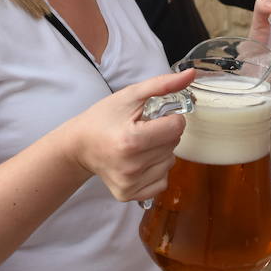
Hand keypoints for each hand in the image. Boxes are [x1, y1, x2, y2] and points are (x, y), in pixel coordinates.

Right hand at [62, 69, 194, 201]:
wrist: (79, 145)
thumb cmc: (103, 117)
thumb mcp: (130, 95)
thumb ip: (162, 85)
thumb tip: (191, 74)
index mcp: (132, 140)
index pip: (176, 127)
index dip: (169, 118)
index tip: (154, 117)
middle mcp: (132, 166)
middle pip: (174, 145)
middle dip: (164, 134)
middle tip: (143, 130)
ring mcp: (130, 184)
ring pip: (169, 163)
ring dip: (161, 152)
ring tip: (140, 145)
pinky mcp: (128, 195)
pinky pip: (161, 182)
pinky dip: (156, 170)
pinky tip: (139, 162)